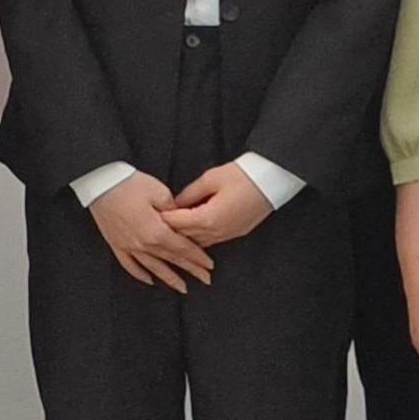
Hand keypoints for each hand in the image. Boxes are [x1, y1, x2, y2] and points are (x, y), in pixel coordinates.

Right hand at [89, 173, 212, 292]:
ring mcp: (129, 246)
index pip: (183, 248)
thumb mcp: (159, 191)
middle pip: (172, 260)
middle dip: (191, 270)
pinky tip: (149, 280)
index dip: (198, 257)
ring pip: (153, 267)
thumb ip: (174, 209)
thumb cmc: (129, 184)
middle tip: (205, 279)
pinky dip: (139, 274)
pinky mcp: (116, 244)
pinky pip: (129, 265)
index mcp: (157, 232)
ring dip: (169, 278)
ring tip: (182, 288)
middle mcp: (144, 244)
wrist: (100, 182)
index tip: (209, 265)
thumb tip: (180, 220)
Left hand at [159, 160, 274, 248]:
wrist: (270, 182)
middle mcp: (216, 232)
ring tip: (167, 233)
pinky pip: (210, 241)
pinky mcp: (234, 234)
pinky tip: (189, 233)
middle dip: (169, 232)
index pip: (178, 223)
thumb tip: (175, 202)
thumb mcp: (210, 179)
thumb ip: (190, 193)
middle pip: (185, 237)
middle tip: (152, 227)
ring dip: (183, 238)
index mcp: (208, 218)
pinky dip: (197, 239)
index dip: (162, 220)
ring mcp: (226, 235)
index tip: (148, 217)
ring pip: (197, 243)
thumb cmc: (241, 176)